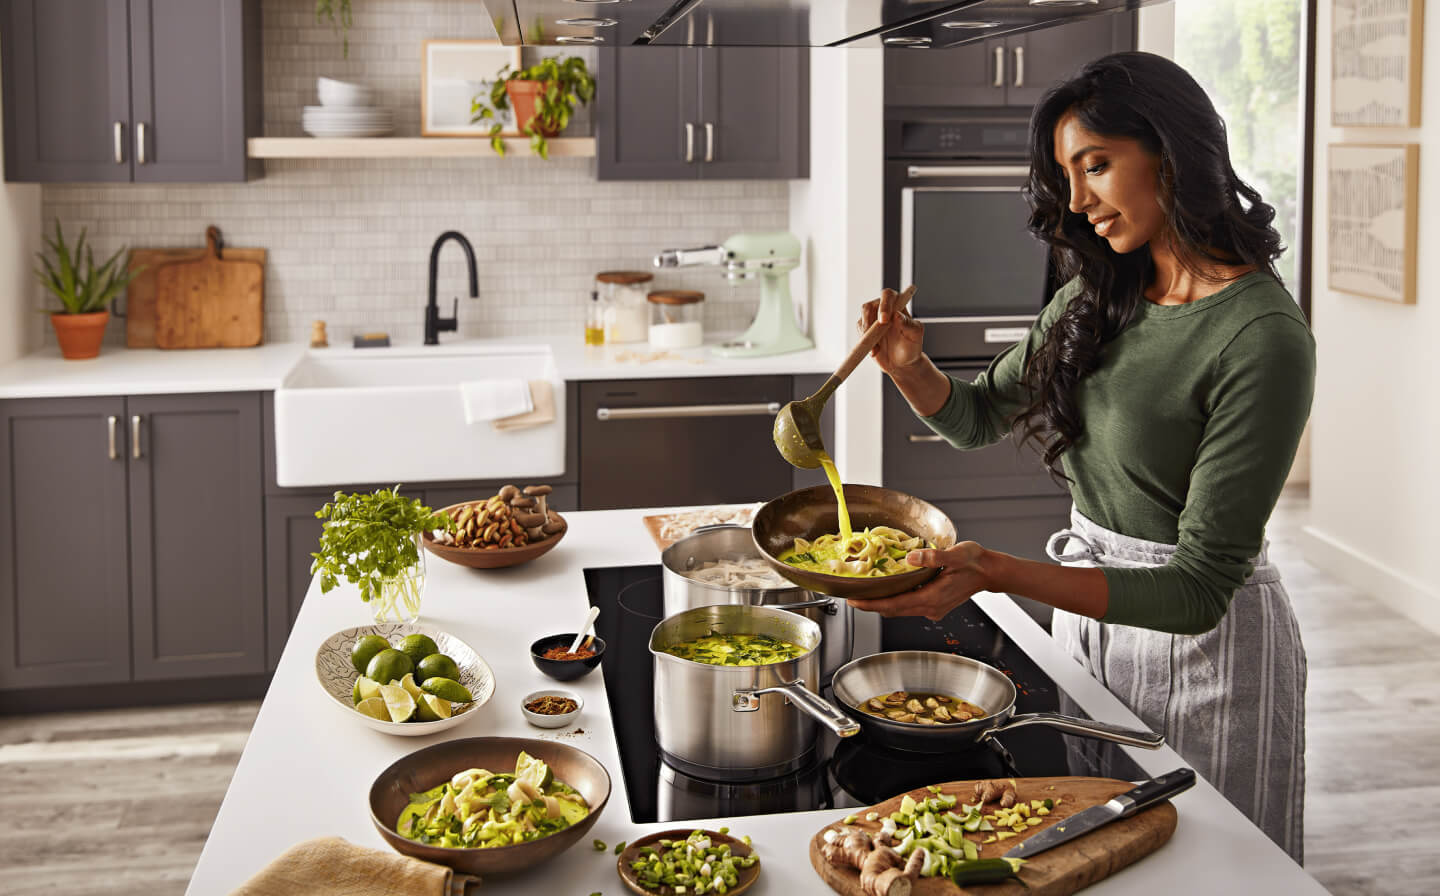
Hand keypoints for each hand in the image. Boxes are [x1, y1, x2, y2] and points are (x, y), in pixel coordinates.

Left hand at [848, 542, 987, 621]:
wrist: (990, 571)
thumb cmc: (974, 562)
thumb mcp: (955, 555)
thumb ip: (933, 557)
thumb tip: (911, 558)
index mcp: (932, 597)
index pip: (894, 604)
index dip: (871, 604)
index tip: (854, 601)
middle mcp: (930, 607)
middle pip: (892, 610)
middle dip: (870, 605)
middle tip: (850, 596)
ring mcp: (932, 608)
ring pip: (900, 610)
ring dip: (881, 604)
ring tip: (863, 594)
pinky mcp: (934, 605)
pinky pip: (908, 606)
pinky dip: (894, 600)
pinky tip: (887, 590)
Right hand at [859, 287, 924, 373]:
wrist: (902, 363)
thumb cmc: (911, 346)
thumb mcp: (915, 335)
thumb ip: (909, 324)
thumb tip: (897, 315)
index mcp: (898, 305)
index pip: (888, 296)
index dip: (884, 305)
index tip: (884, 320)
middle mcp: (883, 309)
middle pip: (869, 306)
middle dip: (868, 320)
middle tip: (873, 334)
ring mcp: (872, 319)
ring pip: (862, 320)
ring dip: (866, 334)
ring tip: (877, 348)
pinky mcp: (865, 330)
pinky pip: (860, 333)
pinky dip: (865, 342)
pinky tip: (874, 351)